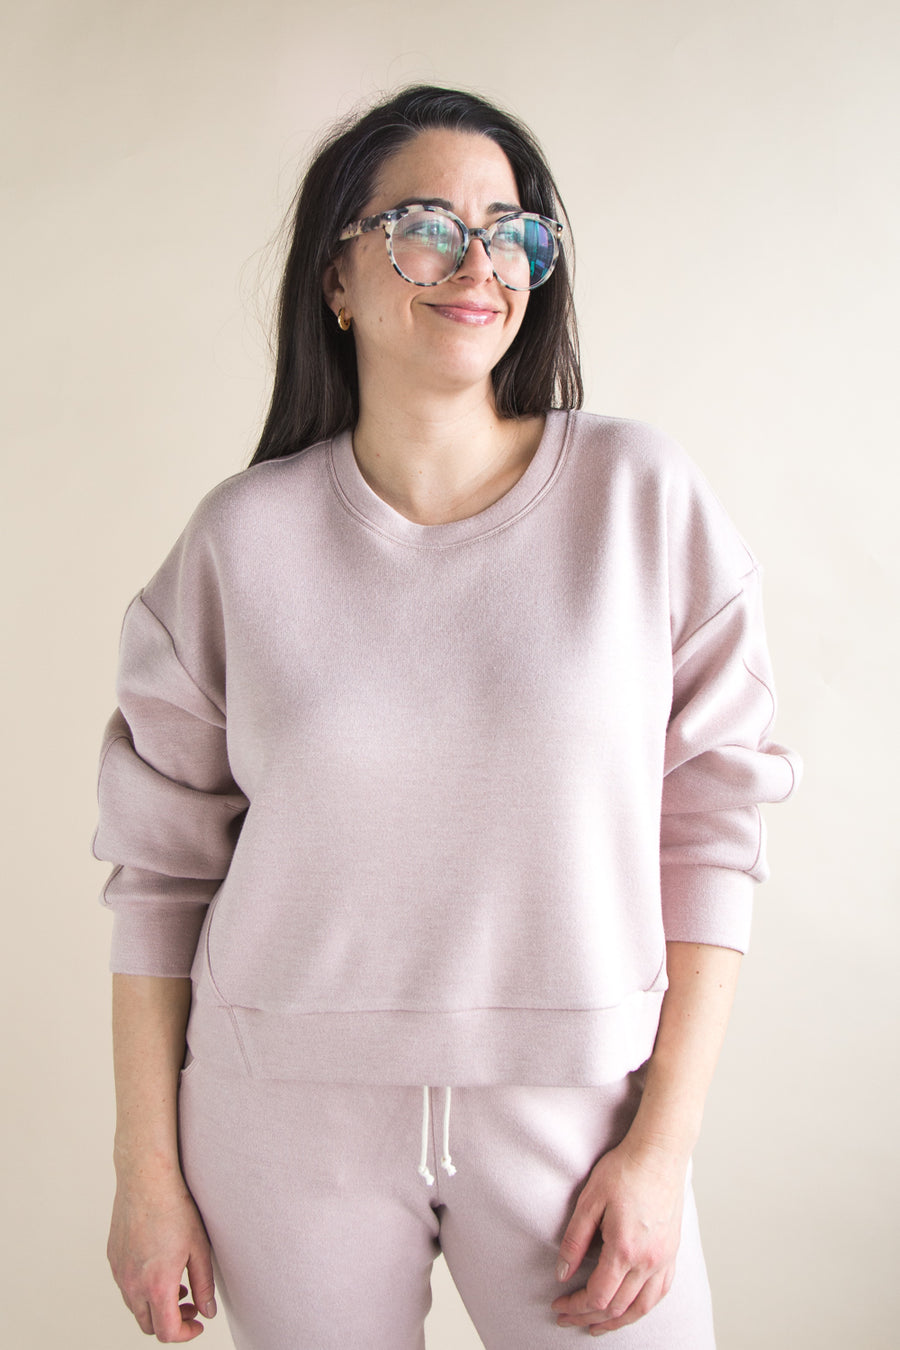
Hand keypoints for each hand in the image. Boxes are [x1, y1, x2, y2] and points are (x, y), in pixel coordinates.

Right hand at [108, 1169, 216, 1341]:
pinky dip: (142, 1288)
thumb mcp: (199, 1249)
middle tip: (190, 1305)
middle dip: (171, 1322)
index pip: (167, 1332)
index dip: (185, 1334)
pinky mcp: (112, 1258)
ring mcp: (119, 1271)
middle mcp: (132, 1284)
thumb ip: (204, 1286)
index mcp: (156, 1285)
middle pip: (148, 1325)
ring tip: (177, 1285)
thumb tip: (208, 1311)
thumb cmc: (174, 1208)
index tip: (197, 1323)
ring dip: (156, 1305)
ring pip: (135, 1306)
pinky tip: (159, 1267)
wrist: (146, 1179)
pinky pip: (125, 1285)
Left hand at [551, 1139, 685, 1335]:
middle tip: (567, 1318)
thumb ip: (575, 1240)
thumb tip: (562, 1273)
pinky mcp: (672, 1252)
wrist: (659, 1153)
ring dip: (617, 1322)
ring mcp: (664, 1258)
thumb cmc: (624, 1170)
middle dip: (588, 1317)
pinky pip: (660, 1293)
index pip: (598, 1296)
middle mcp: (648, 1261)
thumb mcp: (589, 1200)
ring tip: (596, 1326)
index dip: (575, 1306)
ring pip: (641, 1307)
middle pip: (617, 1307)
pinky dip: (642, 1307)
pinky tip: (630, 1308)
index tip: (558, 1304)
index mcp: (625, 1249)